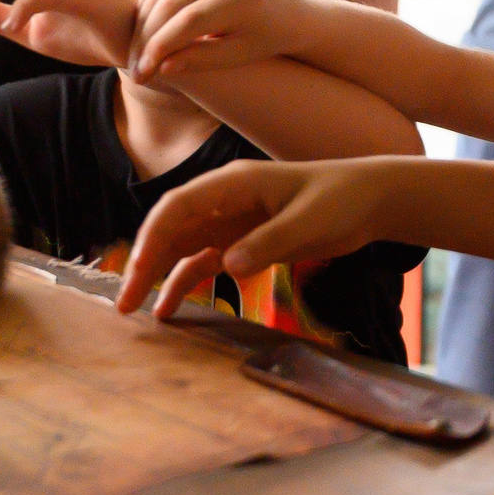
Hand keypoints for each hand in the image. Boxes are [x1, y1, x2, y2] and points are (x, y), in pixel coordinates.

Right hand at [113, 158, 376, 316]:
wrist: (370, 200)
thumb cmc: (341, 200)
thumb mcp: (309, 221)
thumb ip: (270, 242)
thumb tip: (228, 266)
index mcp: (234, 183)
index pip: (178, 206)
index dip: (152, 237)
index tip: (139, 271)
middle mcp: (223, 200)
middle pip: (170, 229)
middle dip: (144, 262)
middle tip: (124, 303)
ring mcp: (230, 222)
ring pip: (181, 247)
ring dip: (157, 274)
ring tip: (135, 310)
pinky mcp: (242, 242)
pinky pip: (203, 262)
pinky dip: (184, 283)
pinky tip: (168, 310)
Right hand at [129, 0, 302, 80]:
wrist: (278, 8)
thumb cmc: (259, 39)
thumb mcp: (236, 56)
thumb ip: (201, 60)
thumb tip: (161, 67)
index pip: (189, 22)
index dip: (160, 48)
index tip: (143, 74)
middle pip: (170, 4)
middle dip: (145, 39)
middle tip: (134, 67)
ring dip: (141, 23)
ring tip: (136, 53)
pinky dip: (147, 3)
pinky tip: (142, 27)